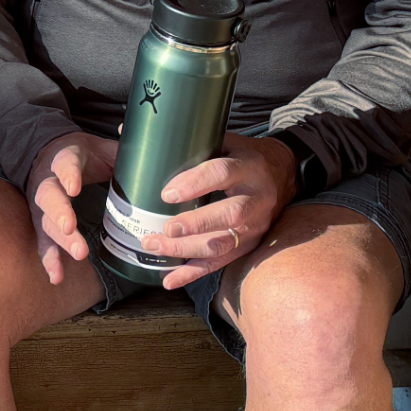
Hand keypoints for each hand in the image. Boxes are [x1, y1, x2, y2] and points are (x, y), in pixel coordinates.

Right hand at [24, 130, 119, 285]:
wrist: (48, 153)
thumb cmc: (82, 154)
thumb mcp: (100, 146)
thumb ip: (123, 146)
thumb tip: (147, 138)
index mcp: (63, 158)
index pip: (64, 164)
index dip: (67, 175)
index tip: (73, 187)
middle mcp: (47, 182)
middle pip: (49, 198)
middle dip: (60, 214)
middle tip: (71, 228)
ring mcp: (41, 205)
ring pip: (45, 223)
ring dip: (59, 241)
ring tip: (77, 254)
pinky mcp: (42, 222)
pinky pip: (43, 243)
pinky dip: (50, 260)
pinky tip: (57, 277)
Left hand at [137, 131, 299, 289]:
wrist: (284, 174)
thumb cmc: (243, 157)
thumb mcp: (225, 141)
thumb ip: (186, 141)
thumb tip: (126, 131)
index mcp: (249, 167)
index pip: (222, 173)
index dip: (195, 183)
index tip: (167, 193)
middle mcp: (256, 199)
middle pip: (228, 215)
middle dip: (194, 225)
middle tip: (164, 229)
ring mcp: (255, 226)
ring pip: (223, 243)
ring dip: (187, 250)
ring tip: (154, 247)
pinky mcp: (249, 245)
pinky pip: (220, 263)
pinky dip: (193, 273)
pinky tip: (169, 279)